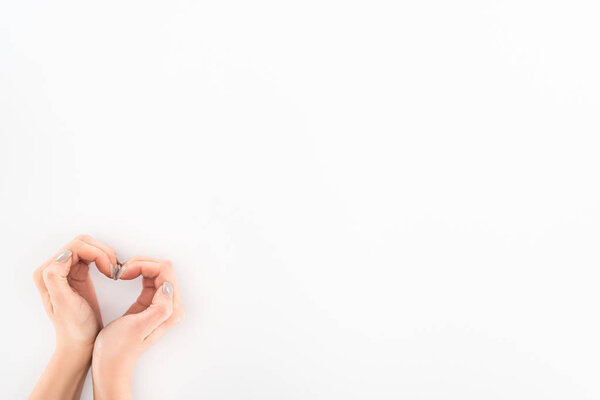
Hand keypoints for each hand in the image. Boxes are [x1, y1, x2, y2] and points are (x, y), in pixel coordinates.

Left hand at [30, 235, 117, 399]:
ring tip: (115, 273)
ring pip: (90, 247)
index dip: (97, 253)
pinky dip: (106, 260)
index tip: (110, 271)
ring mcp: (66, 270)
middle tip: (115, 271)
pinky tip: (112, 272)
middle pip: (83, 243)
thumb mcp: (63, 304)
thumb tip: (64, 254)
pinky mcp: (78, 273)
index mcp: (47, 273)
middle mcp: (54, 269)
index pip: (75, 246)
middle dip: (103, 253)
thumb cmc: (75, 328)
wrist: (82, 343)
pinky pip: (93, 255)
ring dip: (106, 256)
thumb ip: (56, 277)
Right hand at [92, 257, 183, 399]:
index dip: (144, 265)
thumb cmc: (118, 349)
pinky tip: (125, 276)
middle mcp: (171, 305)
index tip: (124, 272)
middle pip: (163, 268)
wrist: (110, 365)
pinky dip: (137, 272)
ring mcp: (162, 303)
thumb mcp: (138, 327)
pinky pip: (150, 278)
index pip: (165, 271)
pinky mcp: (151, 302)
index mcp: (170, 310)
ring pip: (156, 270)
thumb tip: (168, 286)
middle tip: (122, 270)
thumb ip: (159, 308)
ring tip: (122, 273)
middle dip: (142, 263)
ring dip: (139, 266)